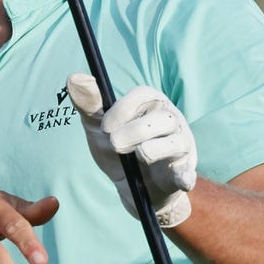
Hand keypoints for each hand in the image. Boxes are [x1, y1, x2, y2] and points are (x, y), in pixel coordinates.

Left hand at [66, 73, 196, 227]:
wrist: (127, 186)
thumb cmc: (116, 148)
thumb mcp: (97, 126)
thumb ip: (88, 104)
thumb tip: (74, 77)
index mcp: (151, 104)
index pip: (144, 94)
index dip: (123, 109)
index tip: (105, 127)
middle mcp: (171, 121)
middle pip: (163, 117)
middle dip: (135, 131)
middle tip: (115, 144)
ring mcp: (180, 147)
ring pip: (176, 142)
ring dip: (153, 150)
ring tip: (137, 156)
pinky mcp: (183, 173)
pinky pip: (188, 173)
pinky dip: (185, 176)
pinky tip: (180, 180)